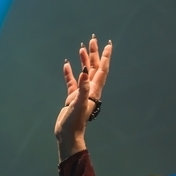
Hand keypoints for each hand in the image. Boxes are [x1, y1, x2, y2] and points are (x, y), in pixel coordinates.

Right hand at [54, 35, 111, 160]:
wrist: (68, 135)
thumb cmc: (74, 122)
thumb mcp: (78, 104)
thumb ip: (82, 88)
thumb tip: (85, 72)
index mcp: (94, 90)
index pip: (102, 70)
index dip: (105, 57)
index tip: (108, 44)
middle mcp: (90, 90)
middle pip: (94, 68)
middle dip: (94, 54)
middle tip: (93, 40)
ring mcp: (81, 93)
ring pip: (84, 73)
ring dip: (83, 61)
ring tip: (81, 48)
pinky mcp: (72, 97)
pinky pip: (72, 82)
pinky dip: (70, 73)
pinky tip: (67, 64)